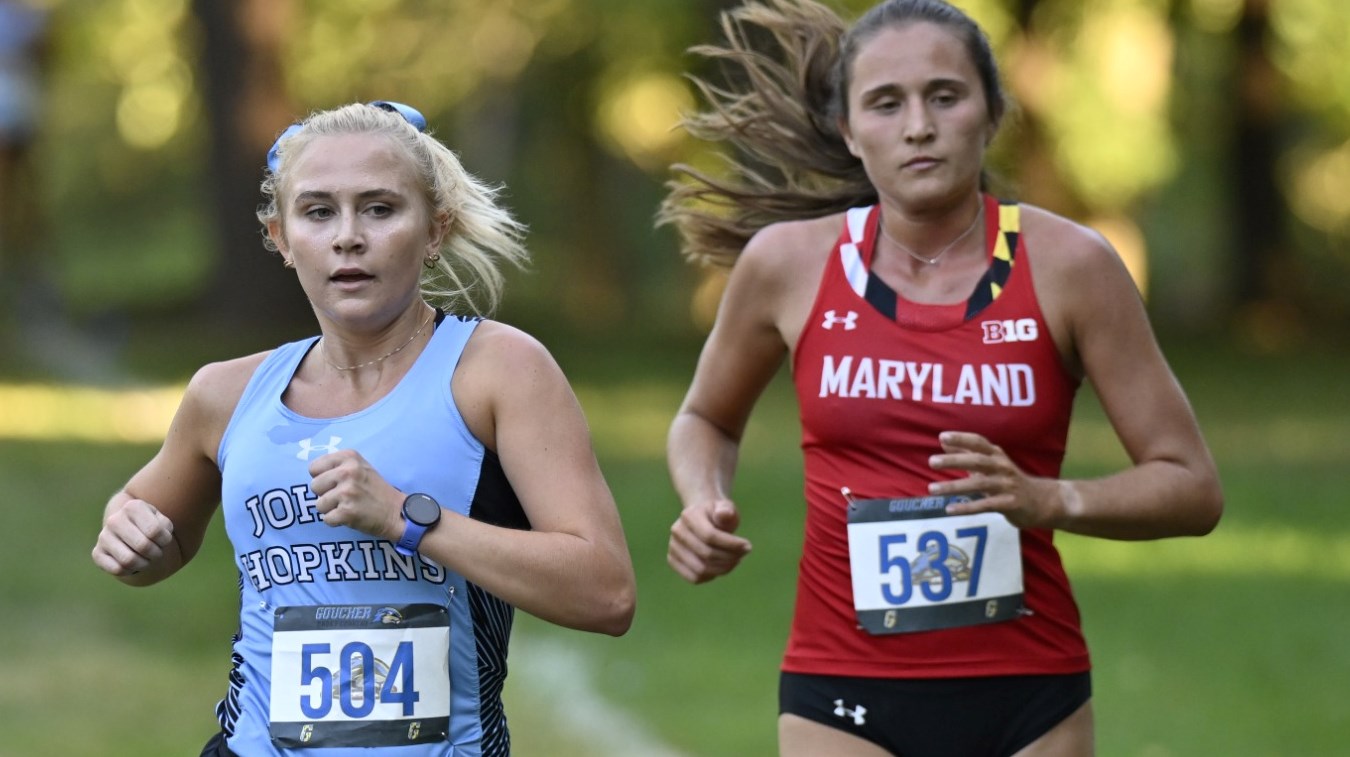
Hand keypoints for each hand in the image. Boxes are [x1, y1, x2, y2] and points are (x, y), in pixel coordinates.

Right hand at [92, 498, 175, 576]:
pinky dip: (129, 571)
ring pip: (129, 560)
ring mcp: (103, 536)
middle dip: (155, 554)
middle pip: (143, 546)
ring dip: (143, 564)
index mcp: (133, 508)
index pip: (155, 531)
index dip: (165, 541)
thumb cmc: (151, 527)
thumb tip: (155, 534)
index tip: (164, 540)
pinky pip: (117, 569)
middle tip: (156, 553)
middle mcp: (114, 520)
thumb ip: (164, 527)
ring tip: (145, 559)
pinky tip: (131, 564)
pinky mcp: (97, 553)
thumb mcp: (163, 523)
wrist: (131, 532)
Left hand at [308, 449, 403, 539]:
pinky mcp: (347, 512)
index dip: (322, 478)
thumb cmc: (374, 489)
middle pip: (314, 486)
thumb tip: (312, 472)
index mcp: (349, 457)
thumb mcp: (360, 466)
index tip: (336, 483)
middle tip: (344, 496)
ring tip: (348, 506)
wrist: (395, 511)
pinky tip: (350, 516)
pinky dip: (336, 521)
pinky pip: (327, 519)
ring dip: (331, 509)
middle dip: (325, 494)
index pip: (313, 467)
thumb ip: (338, 465)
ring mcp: (347, 492)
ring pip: (319, 505)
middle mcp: (347, 471)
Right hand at [667, 498, 752, 583]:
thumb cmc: (718, 514)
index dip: (731, 545)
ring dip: (723, 569)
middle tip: (743, 554)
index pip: (710, 536)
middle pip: (706, 553)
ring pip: (701, 569)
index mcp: (689, 515)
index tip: (748, 546)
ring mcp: (673, 547)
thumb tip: (723, 515)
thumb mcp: (726, 508)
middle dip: (730, 557)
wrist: (703, 517)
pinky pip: (694, 577)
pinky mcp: (673, 560)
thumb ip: (726, 510)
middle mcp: (677, 531)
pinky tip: (722, 566)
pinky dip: (712, 575)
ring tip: (735, 561)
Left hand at [927, 431, 1061, 528]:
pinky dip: (967, 507)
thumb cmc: (1009, 480)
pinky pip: (985, 505)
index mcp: (997, 456)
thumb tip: (944, 441)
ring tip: (932, 489)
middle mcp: (1002, 467)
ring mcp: (1007, 486)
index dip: (962, 438)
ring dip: (954, 487)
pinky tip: (950, 509)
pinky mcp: (1010, 504)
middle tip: (932, 462)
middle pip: (978, 461)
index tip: (942, 436)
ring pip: (979, 484)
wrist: (1043, 501)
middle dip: (954, 460)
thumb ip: (968, 453)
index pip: (979, 442)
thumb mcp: (991, 464)